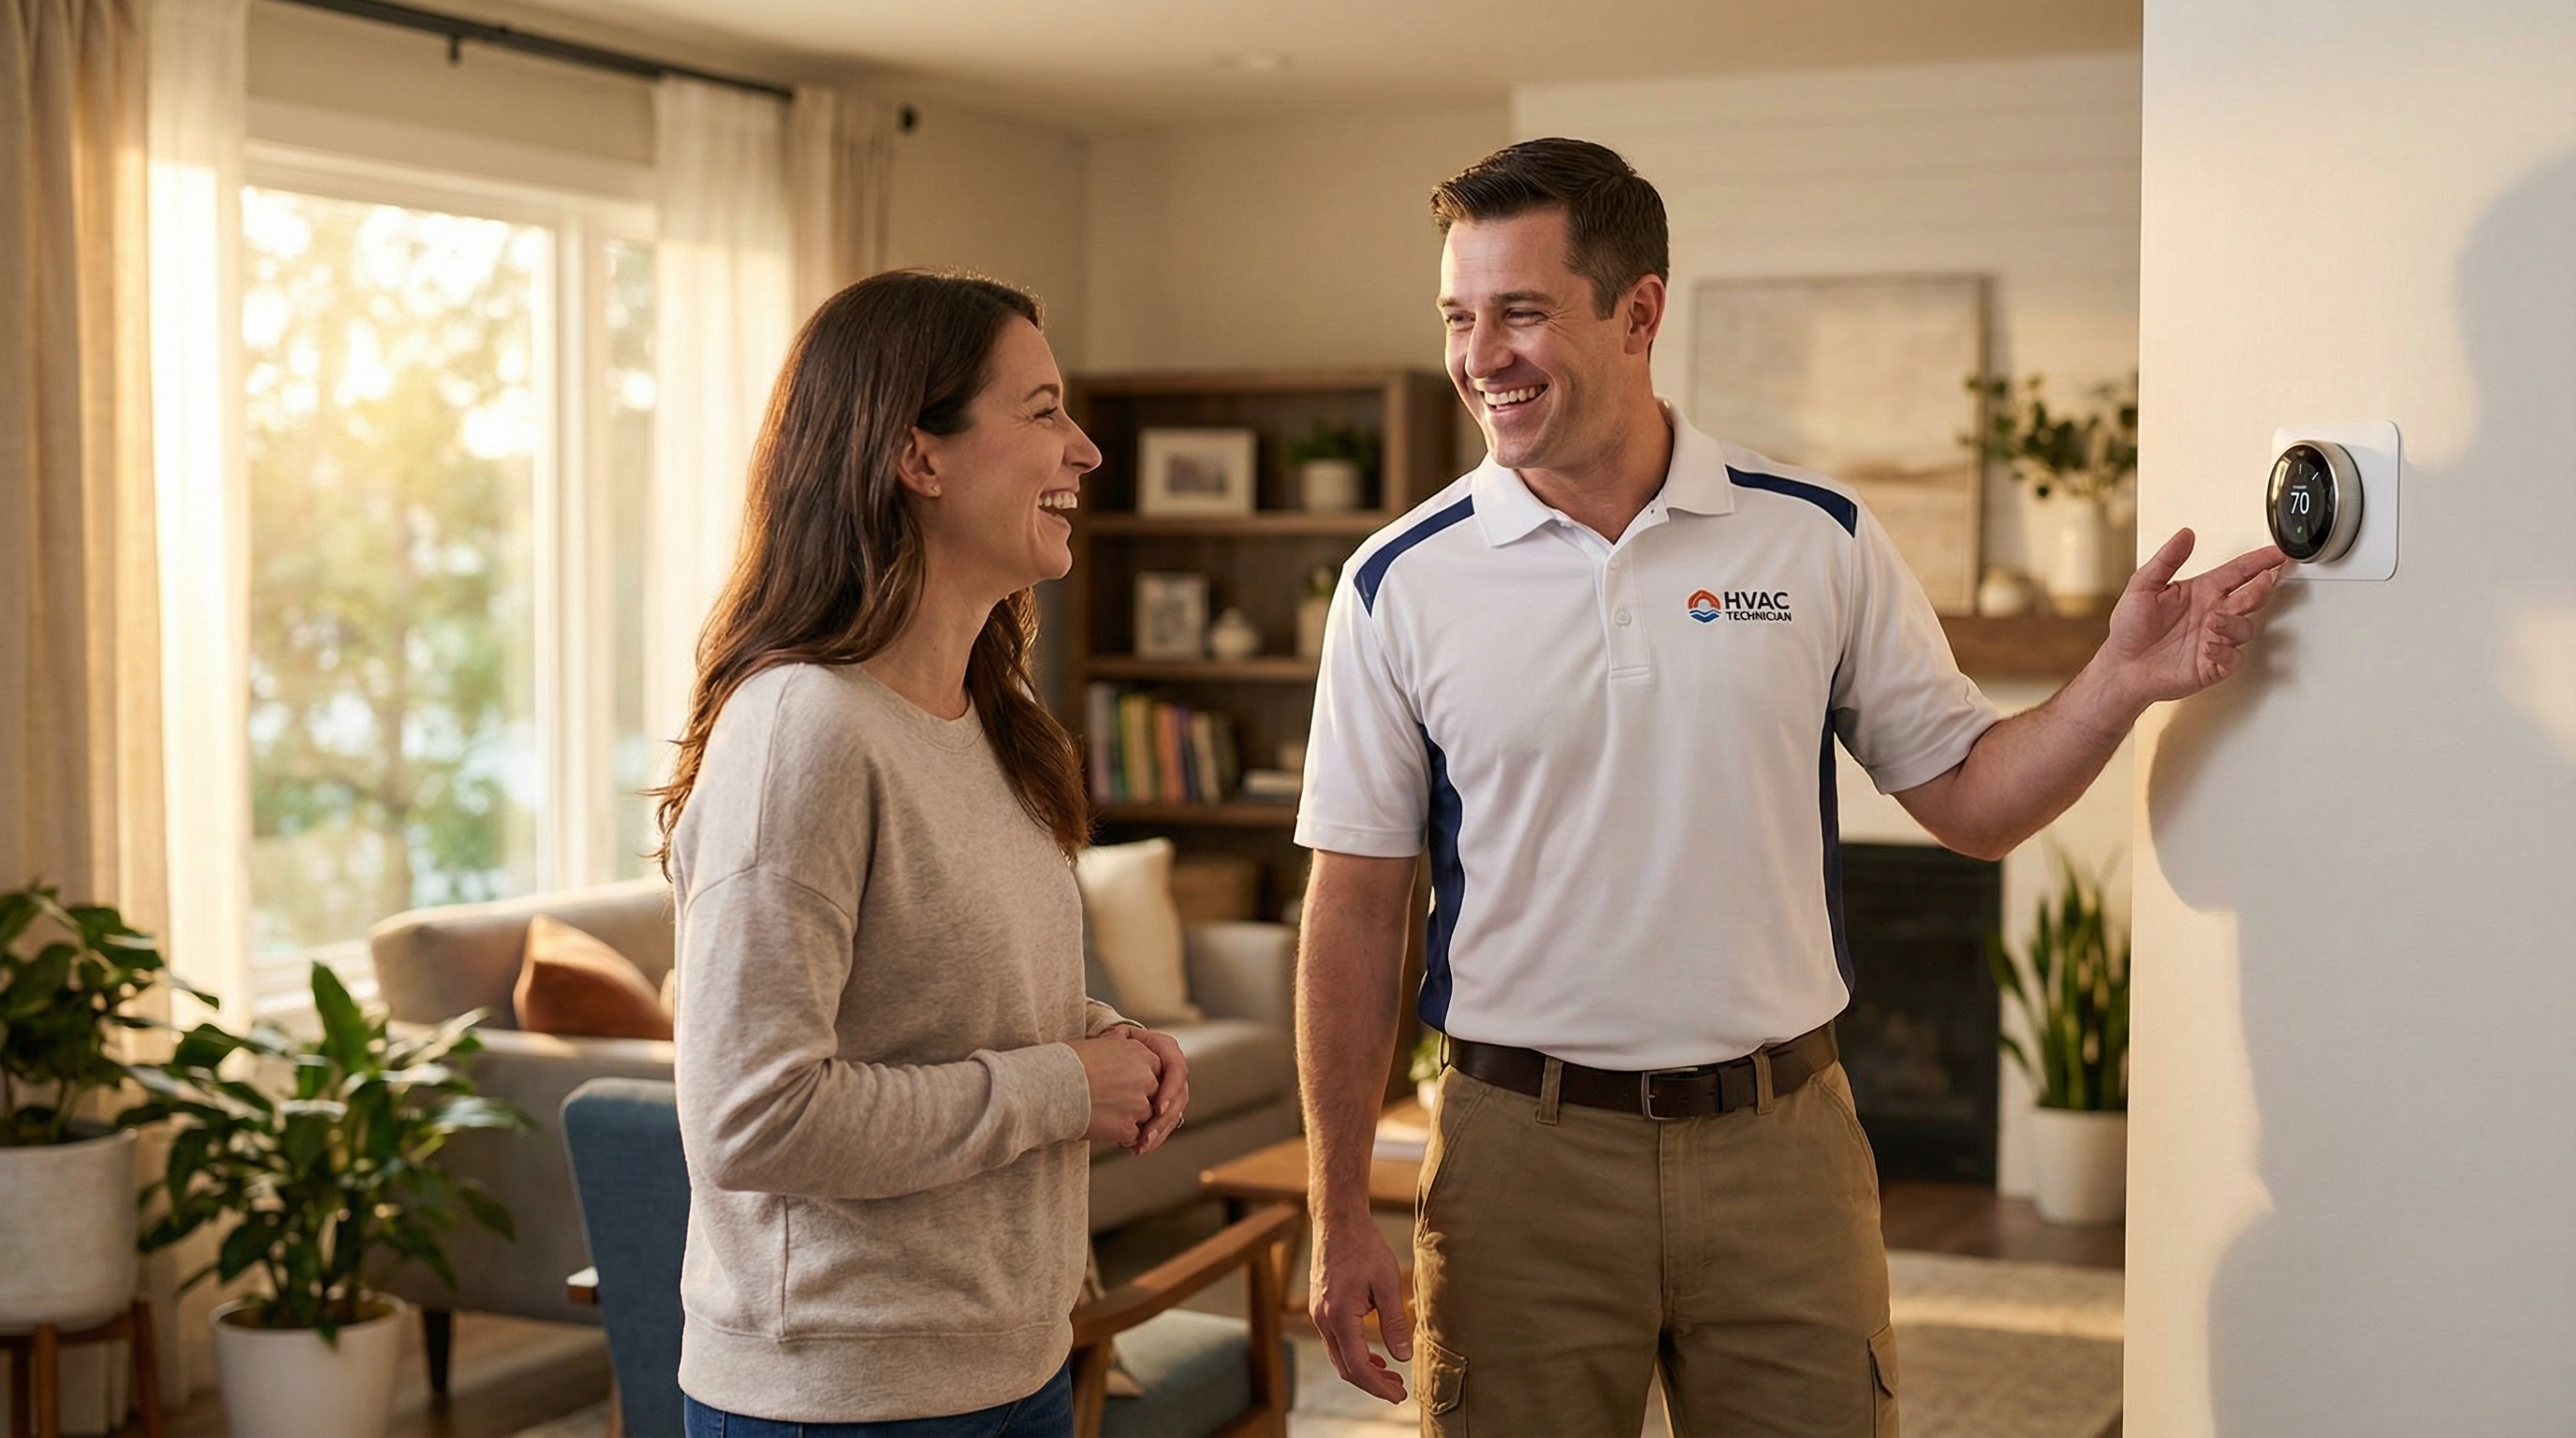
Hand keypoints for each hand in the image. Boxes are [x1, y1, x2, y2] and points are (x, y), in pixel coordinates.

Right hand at [1071, 1033, 1158, 1145]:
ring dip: (1131, 1119)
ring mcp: (1138, 1104)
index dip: (1138, 1082)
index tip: (1122, 1086)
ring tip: (1106, 1117)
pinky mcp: (1128, 1127)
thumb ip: (1117, 1044)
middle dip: (1138, 1101)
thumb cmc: (1067, 1062)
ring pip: (1146, 1117)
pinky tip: (1104, 1129)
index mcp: (1140, 1053)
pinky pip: (1134, 1136)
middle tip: (1115, 1104)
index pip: (1153, 1071)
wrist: (1050, 1085)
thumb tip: (1119, 1037)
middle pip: (1154, 1095)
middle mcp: (1145, 1078)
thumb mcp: (1098, 1042)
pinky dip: (1122, 1136)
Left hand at [1118, 1027, 1189, 1154]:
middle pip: (1179, 1097)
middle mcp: (1173, 1069)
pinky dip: (1154, 1136)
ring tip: (1141, 1146)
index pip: (1177, 1070)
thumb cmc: (1110, 1046)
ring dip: (1159, 1132)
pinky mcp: (1164, 1106)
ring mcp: (1171, 1089)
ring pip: (1174, 1114)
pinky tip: (1139, 1147)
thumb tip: (1114, 1038)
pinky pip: (1165, 1123)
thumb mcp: (1114, 1038)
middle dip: (1164, 1120)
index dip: (1169, 1090)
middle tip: (1147, 1136)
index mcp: (1166, 1049)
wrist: (1108, 1059)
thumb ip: (1117, 1038)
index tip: (1157, 1108)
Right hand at [1310, 1214, 1411, 1402]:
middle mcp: (1323, 1319)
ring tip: (1389, 1374)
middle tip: (1398, 1389)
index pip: (1357, 1366)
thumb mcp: (1387, 1284)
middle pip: (1345, 1367)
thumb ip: (1394, 1323)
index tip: (1398, 1395)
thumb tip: (1403, 1357)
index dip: (1377, 1386)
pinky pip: (1335, 1341)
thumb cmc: (1363, 1247)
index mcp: (1339, 1316)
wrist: (1338, 1221)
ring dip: (1362, 1369)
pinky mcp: (1320, 1307)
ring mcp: (1318, 1313)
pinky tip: (1373, 1353)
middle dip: (1371, 1383)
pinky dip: (1353, 1353)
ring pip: (1338, 1355)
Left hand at [2103, 529, 2289, 707]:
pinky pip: (2233, 659)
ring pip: (2244, 628)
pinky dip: (2225, 652)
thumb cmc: (2130, 628)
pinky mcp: (2212, 665)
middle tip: (2263, 580)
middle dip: (2261, 588)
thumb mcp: (2142, 586)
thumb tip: (2185, 534)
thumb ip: (2166, 560)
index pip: (2238, 572)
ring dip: (2233, 624)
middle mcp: (2213, 613)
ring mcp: (2215, 639)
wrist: (2121, 665)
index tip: (2277, 554)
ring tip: (2213, 621)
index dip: (2259, 561)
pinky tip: (2209, 647)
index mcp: (2202, 591)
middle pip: (2251, 597)